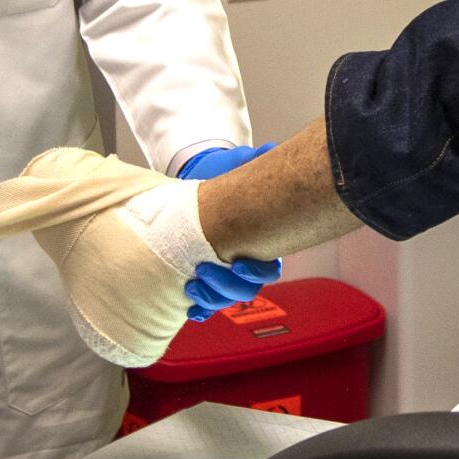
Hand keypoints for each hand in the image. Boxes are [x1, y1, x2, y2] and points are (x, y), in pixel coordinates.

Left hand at [178, 143, 282, 320]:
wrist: (197, 182)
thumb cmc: (220, 177)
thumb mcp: (235, 167)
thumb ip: (252, 162)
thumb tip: (266, 149)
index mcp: (262, 242)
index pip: (268, 270)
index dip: (255, 272)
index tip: (236, 262)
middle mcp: (247, 262)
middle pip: (247, 290)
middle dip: (226, 285)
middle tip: (203, 269)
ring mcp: (227, 273)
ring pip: (227, 299)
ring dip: (212, 298)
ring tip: (192, 286)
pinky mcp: (208, 279)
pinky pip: (210, 304)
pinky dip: (202, 310)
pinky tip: (190, 309)